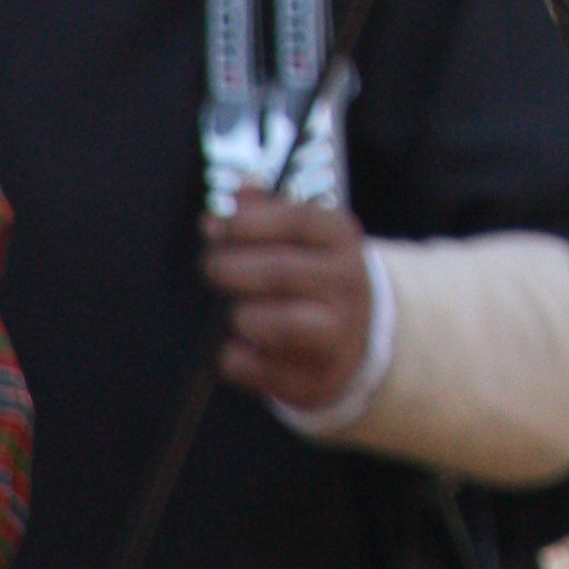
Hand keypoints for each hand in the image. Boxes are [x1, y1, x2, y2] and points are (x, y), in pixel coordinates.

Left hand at [204, 190, 375, 414]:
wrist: (358, 333)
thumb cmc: (314, 273)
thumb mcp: (303, 233)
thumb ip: (266, 209)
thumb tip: (234, 189)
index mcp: (343, 240)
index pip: (296, 221)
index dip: (247, 222)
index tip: (213, 225)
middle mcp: (348, 284)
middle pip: (280, 272)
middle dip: (231, 268)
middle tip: (211, 266)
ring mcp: (339, 334)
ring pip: (279, 325)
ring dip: (243, 316)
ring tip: (235, 311)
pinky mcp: (320, 379)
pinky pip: (265, 372)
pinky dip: (238, 360)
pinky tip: (233, 348)